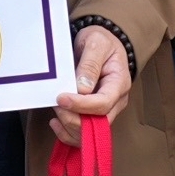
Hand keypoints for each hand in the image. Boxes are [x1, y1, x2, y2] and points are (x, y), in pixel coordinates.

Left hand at [51, 25, 129, 143]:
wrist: (102, 45)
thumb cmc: (100, 42)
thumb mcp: (96, 43)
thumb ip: (90, 64)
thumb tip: (83, 88)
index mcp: (119, 83)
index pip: (103, 103)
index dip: (81, 105)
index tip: (62, 98)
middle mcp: (116, 101)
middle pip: (98, 122)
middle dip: (74, 119)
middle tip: (56, 104)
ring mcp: (107, 110)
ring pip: (90, 132)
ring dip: (69, 126)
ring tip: (55, 110)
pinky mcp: (95, 114)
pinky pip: (83, 133)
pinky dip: (67, 133)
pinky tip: (55, 122)